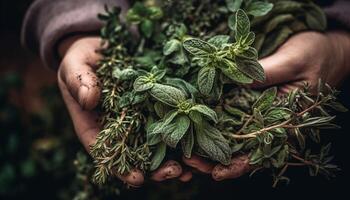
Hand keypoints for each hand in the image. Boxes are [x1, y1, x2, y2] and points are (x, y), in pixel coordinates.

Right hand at [57, 35, 189, 185]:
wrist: (100, 48)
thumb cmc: (82, 60)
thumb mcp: (74, 67)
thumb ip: (78, 83)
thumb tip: (89, 100)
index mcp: (95, 125)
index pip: (107, 153)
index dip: (121, 168)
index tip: (138, 178)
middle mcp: (119, 127)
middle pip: (137, 156)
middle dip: (156, 169)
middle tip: (174, 172)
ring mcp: (139, 117)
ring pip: (156, 144)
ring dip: (174, 157)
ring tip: (192, 167)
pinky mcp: (154, 104)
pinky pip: (169, 120)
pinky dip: (184, 132)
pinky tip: (199, 141)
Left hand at [182, 31, 349, 180]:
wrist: (324, 49)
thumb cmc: (316, 54)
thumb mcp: (294, 60)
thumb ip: (268, 72)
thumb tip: (235, 80)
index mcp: (285, 121)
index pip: (259, 151)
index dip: (237, 164)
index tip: (216, 172)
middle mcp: (269, 121)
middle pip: (240, 147)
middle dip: (214, 157)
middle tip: (190, 160)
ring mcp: (258, 112)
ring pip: (232, 133)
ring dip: (208, 142)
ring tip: (186, 149)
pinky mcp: (250, 99)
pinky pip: (230, 112)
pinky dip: (212, 119)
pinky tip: (194, 121)